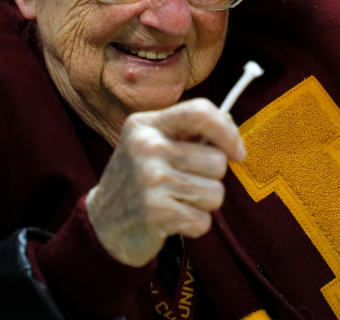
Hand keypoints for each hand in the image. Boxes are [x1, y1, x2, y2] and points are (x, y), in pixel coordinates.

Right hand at [85, 98, 245, 266]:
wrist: (102, 224)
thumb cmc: (139, 180)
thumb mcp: (154, 145)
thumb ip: (189, 132)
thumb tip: (229, 125)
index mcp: (147, 124)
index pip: (201, 112)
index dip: (228, 132)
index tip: (237, 152)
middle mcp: (147, 147)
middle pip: (216, 161)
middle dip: (211, 179)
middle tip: (185, 184)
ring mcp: (150, 179)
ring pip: (215, 193)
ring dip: (203, 204)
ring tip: (177, 201)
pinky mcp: (155, 212)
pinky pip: (203, 220)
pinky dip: (194, 225)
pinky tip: (173, 220)